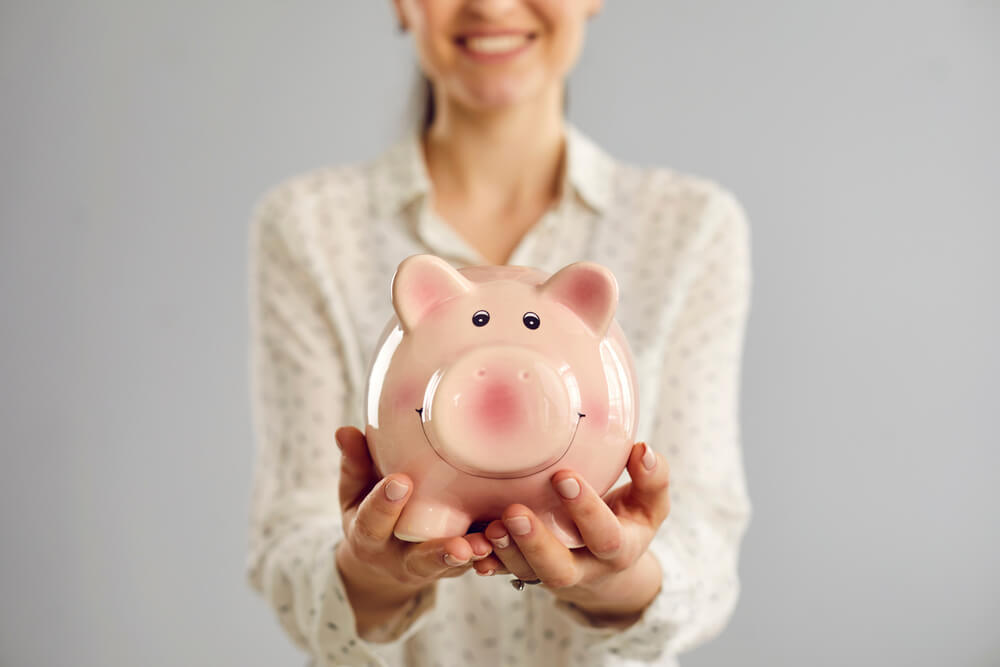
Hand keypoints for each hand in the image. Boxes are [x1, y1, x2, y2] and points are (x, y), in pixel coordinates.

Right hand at [333, 426, 492, 638]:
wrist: (382, 564)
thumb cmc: (370, 512)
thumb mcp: (355, 492)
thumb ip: (355, 464)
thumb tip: (344, 430)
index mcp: (367, 536)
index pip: (372, 522)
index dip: (384, 503)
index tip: (401, 481)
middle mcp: (397, 558)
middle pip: (416, 559)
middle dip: (437, 550)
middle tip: (457, 541)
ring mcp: (428, 568)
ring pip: (449, 568)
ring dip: (469, 557)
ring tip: (486, 546)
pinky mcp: (455, 569)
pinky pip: (474, 567)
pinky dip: (491, 558)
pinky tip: (506, 543)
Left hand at [472, 442, 669, 622]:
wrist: (610, 563)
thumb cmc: (629, 518)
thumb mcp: (651, 502)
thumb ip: (652, 477)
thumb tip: (643, 449)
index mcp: (619, 549)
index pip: (605, 536)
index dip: (586, 510)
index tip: (563, 476)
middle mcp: (585, 569)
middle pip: (560, 568)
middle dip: (536, 542)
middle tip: (514, 510)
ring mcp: (554, 575)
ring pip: (527, 574)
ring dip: (506, 552)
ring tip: (490, 526)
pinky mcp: (528, 573)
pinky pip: (505, 574)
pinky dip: (488, 564)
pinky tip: (471, 550)